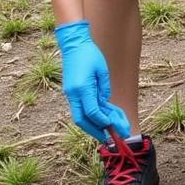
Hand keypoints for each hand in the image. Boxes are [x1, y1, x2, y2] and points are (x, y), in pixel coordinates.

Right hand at [55, 21, 129, 141]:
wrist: (73, 44)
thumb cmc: (90, 54)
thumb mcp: (102, 70)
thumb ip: (103, 88)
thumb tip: (104, 102)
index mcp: (82, 88)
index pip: (92, 111)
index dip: (103, 121)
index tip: (113, 128)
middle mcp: (73, 93)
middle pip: (82, 119)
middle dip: (95, 131)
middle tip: (108, 139)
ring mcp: (71, 93)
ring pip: (80, 116)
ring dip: (92, 126)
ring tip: (105, 133)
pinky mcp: (71, 92)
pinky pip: (80, 108)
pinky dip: (90, 116)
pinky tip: (100, 120)